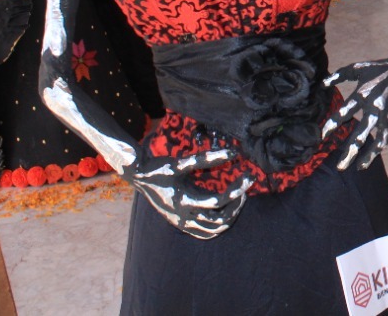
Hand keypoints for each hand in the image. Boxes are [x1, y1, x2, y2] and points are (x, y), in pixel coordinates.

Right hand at [127, 145, 247, 238]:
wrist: (139, 178)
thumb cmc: (160, 168)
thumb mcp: (182, 163)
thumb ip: (207, 159)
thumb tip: (233, 153)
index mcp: (184, 201)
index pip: (218, 202)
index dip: (236, 190)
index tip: (247, 177)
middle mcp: (183, 217)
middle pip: (219, 220)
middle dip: (237, 205)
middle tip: (245, 188)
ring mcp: (182, 224)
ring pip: (214, 230)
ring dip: (230, 216)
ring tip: (239, 198)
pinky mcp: (181, 225)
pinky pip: (204, 234)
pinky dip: (218, 227)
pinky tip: (226, 211)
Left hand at [322, 55, 387, 170]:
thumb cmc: (376, 67)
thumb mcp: (356, 68)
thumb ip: (339, 76)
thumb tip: (323, 85)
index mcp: (363, 94)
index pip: (344, 112)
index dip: (332, 124)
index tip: (322, 137)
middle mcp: (375, 107)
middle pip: (362, 133)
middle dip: (351, 151)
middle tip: (341, 167)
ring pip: (381, 139)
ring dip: (371, 155)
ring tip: (361, 166)